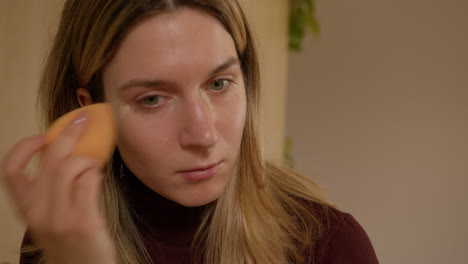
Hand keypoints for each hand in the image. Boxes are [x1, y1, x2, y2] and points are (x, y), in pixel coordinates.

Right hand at [1, 113, 115, 263]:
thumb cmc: (71, 243)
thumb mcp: (51, 217)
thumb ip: (53, 190)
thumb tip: (69, 152)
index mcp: (26, 208)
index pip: (10, 170)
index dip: (24, 147)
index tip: (42, 136)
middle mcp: (37, 212)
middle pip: (48, 160)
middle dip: (69, 133)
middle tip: (83, 121)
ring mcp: (59, 218)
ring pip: (70, 167)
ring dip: (87, 158)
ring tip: (93, 165)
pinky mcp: (83, 222)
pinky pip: (89, 182)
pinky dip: (96, 173)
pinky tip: (99, 178)